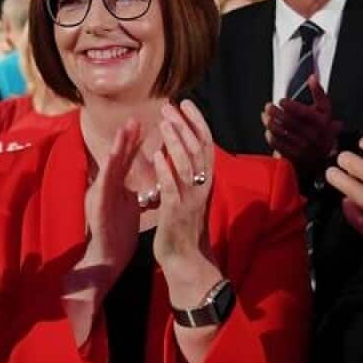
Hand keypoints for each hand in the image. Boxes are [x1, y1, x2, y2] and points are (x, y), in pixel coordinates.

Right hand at [81, 118, 144, 283]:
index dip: (134, 142)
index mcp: (115, 186)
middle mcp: (105, 187)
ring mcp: (100, 195)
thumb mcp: (129, 207)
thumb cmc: (117, 234)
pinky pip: (104, 186)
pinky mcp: (98, 207)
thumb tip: (144, 183)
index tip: (145, 123)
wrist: (106, 259)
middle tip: (136, 117)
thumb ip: (133, 193)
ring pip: (109, 167)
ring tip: (124, 130)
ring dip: (116, 148)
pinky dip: (109, 171)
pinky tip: (114, 158)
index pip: (126, 160)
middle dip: (126, 137)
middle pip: (117, 158)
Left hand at [153, 101, 222, 305]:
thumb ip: (187, 170)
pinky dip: (166, 171)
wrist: (186, 260)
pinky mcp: (176, 213)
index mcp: (205, 179)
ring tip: (166, 122)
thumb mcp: (190, 193)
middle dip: (184, 125)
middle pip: (197, 149)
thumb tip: (180, 144)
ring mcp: (190, 199)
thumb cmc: (184, 225)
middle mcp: (202, 186)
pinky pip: (172, 188)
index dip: (197, 121)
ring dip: (176, 142)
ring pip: (187, 165)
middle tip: (169, 106)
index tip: (186, 102)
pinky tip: (156, 155)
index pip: (205, 143)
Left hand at [262, 74, 342, 179]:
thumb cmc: (322, 128)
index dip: (290, 106)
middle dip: (275, 112)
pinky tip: (268, 130)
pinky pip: (277, 144)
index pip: (303, 113)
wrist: (323, 154)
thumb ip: (319, 92)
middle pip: (289, 122)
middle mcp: (312, 135)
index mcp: (321, 122)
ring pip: (281, 132)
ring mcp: (303, 146)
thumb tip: (313, 77)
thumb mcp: (325, 109)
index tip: (281, 101)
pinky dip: (270, 136)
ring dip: (270, 122)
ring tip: (266, 116)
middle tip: (268, 106)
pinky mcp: (294, 155)